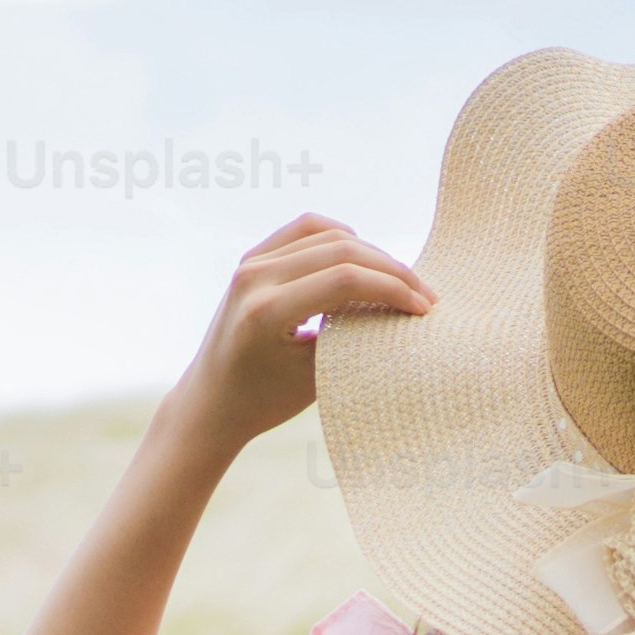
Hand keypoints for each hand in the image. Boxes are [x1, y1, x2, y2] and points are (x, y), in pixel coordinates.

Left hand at [175, 212, 431, 445]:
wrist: (210, 404)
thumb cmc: (264, 402)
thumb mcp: (316, 377)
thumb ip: (355, 338)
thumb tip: (403, 310)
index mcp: (267, 311)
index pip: (346, 281)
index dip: (394, 289)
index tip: (424, 309)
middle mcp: (254, 277)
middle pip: (341, 250)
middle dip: (391, 270)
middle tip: (424, 295)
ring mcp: (249, 264)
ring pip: (326, 235)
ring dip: (371, 254)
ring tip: (399, 281)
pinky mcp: (251, 260)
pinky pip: (304, 230)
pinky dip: (338, 238)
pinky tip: (362, 258)